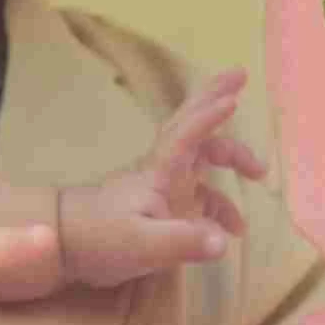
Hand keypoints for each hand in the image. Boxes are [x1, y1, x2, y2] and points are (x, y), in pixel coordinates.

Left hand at [50, 70, 264, 288]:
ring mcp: (165, 190)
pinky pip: (201, 201)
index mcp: (158, 172)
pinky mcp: (164, 211)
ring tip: (259, 174)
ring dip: (230, 161)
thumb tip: (224, 241)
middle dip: (216, 101)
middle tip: (241, 77)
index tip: (233, 99)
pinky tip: (231, 232)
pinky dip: (220, 209)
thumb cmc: (99, 237)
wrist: (66, 246)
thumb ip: (183, 242)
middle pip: (196, 130)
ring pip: (203, 163)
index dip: (209, 116)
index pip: (187, 135)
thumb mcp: (142, 244)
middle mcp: (165, 173)